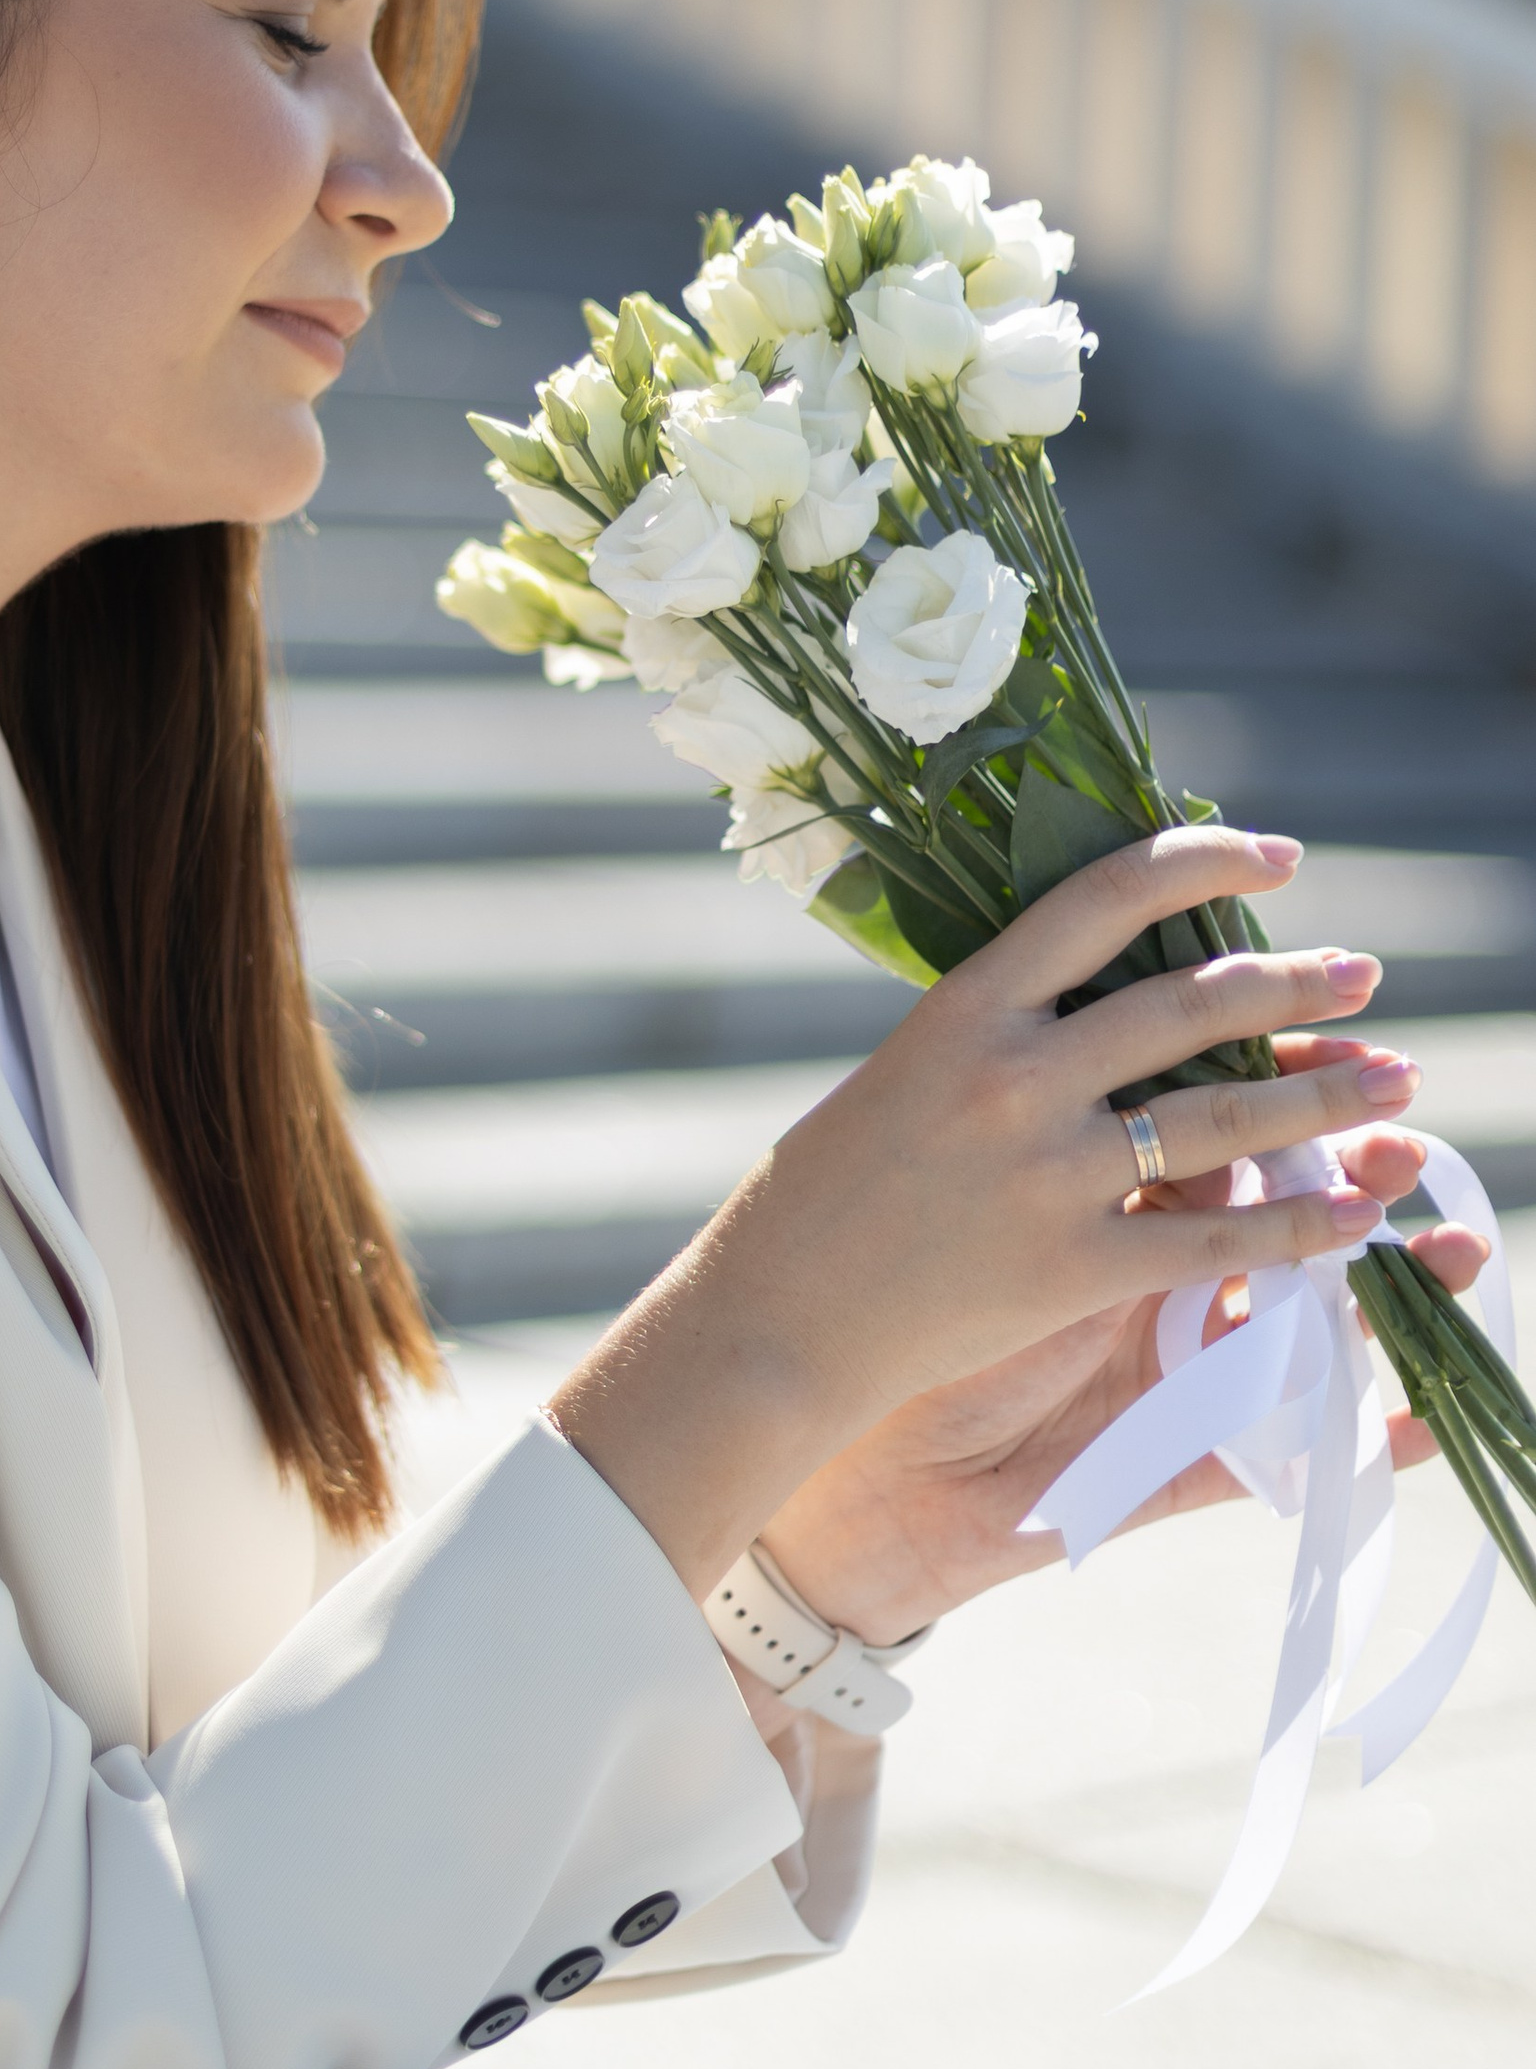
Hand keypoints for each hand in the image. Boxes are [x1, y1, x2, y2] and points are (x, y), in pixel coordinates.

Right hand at [551, 828, 1423, 1604]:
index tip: (1277, 858)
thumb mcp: (902, 1076)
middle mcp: (1013, 1075)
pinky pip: (1218, 1240)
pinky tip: (1358, 1217)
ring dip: (1328, 1096)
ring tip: (1397, 1077)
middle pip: (1191, 1005)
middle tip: (1362, 978)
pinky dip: (1302, 1228)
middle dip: (1296, 984)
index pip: (1104, 900)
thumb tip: (1114, 1008)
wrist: (777, 1316)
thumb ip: (1001, 1039)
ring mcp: (1047, 1172)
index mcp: (962, 1008)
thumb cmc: (828, 1192)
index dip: (1205, 862)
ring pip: (1228, 1118)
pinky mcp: (1073, 1268)